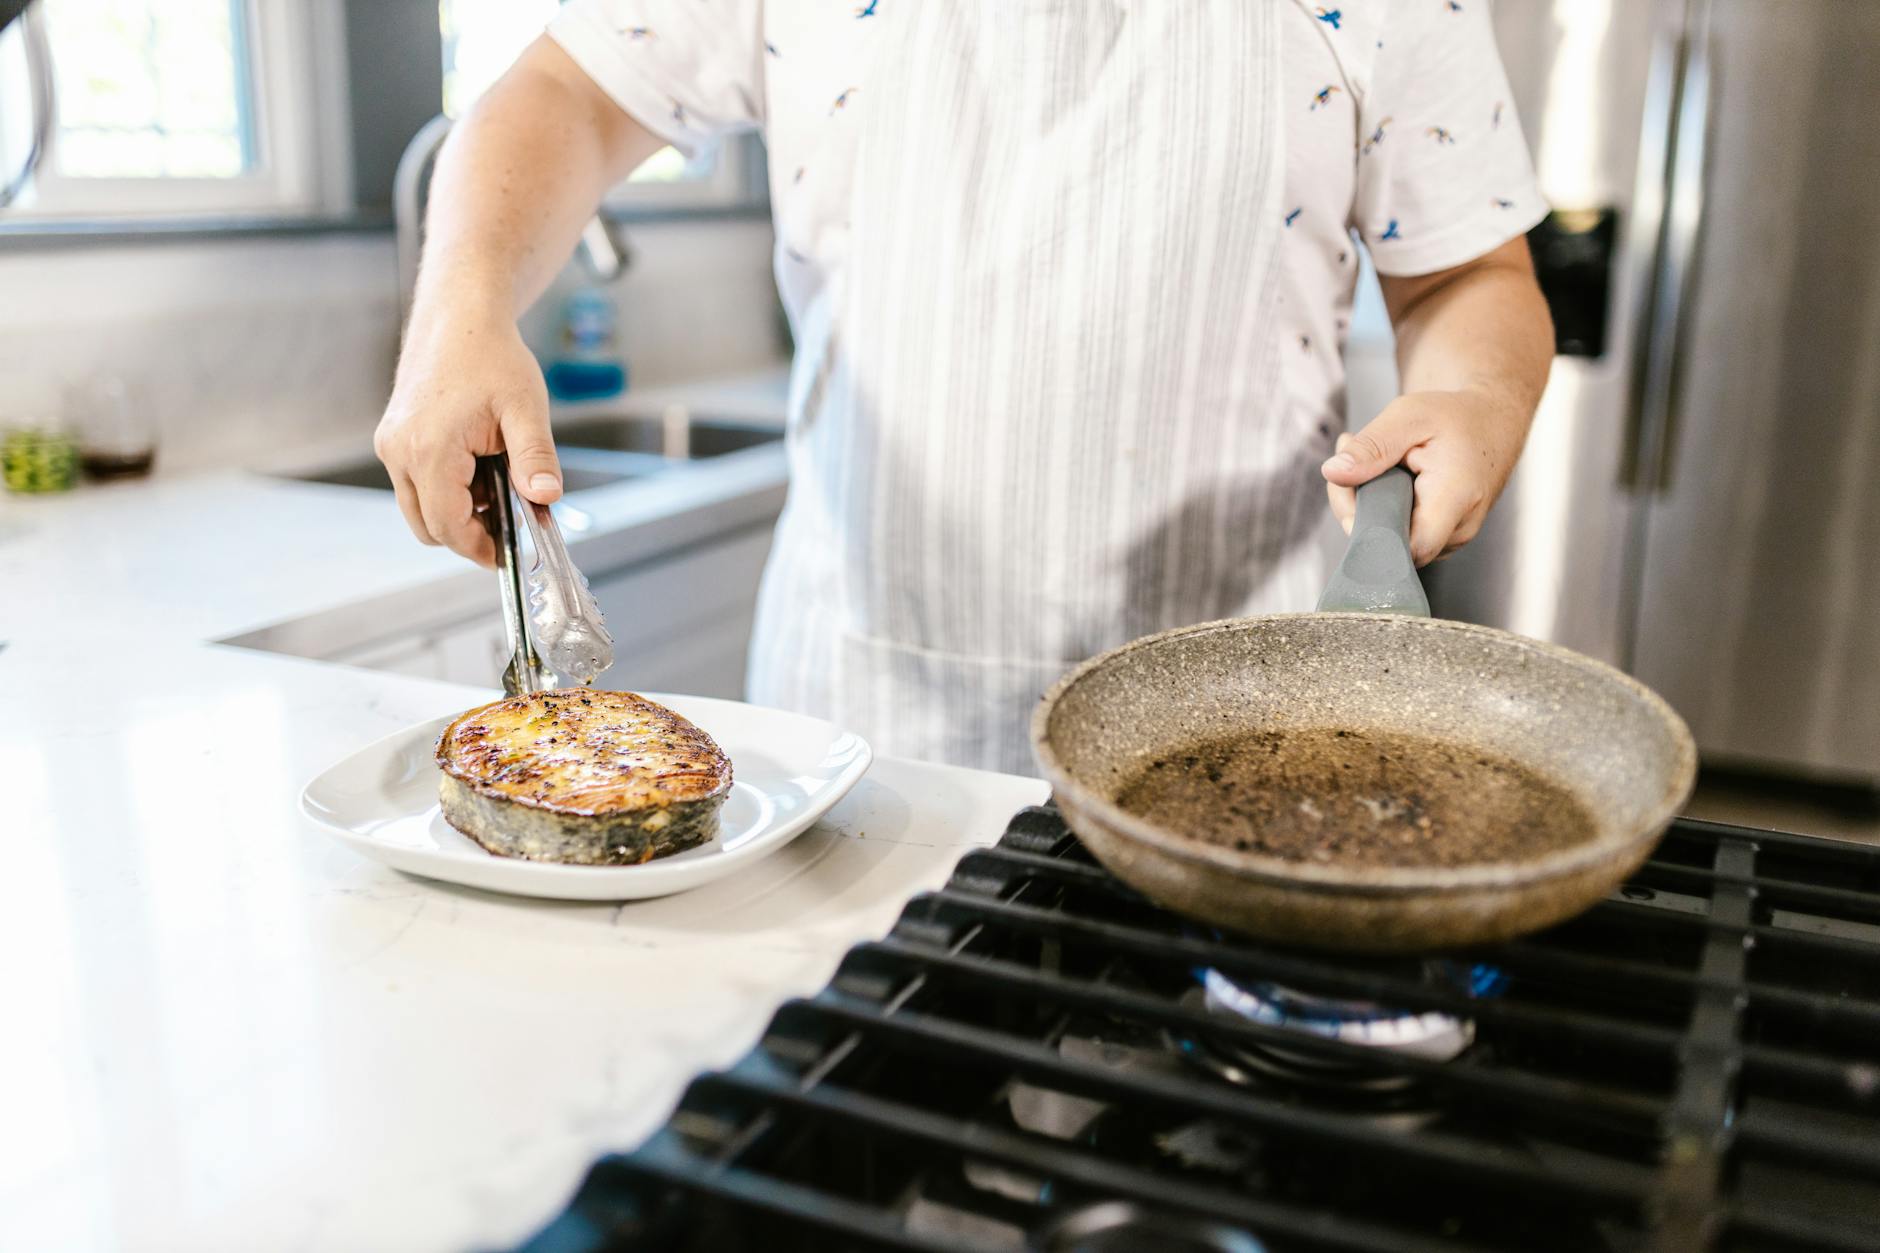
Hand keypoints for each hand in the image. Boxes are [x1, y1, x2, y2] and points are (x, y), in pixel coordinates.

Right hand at [374, 312, 560, 566]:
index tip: (508, 555)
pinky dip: (446, 490)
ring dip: (458, 512)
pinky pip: (415, 484)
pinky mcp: (393, 439)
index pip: (449, 526)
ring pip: (420, 508)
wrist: (460, 317)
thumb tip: (547, 497)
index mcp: (429, 450)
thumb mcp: (526, 408)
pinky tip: (479, 467)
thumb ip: (536, 457)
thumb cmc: (492, 357)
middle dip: (470, 533)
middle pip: (430, 526)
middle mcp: (399, 451)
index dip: (481, 548)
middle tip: (511, 521)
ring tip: (498, 484)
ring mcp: (391, 445)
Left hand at [1319, 388, 1529, 565]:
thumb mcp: (1410, 415)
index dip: (1368, 532)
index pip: (1408, 549)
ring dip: (1367, 506)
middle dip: (1357, 507)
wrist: (1492, 423)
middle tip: (1352, 458)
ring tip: (1373, 462)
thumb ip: (1372, 446)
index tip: (1351, 491)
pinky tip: (1384, 478)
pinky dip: (1382, 509)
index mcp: (1456, 498)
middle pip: (1391, 545)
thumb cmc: (1456, 418)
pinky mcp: (1441, 538)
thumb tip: (1333, 472)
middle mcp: (1459, 528)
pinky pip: (1401, 535)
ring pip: (1392, 542)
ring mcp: (1452, 538)